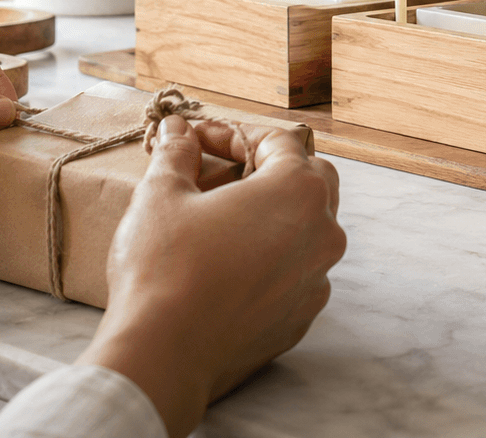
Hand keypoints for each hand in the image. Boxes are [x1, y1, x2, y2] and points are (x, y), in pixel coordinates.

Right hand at [82, 115, 344, 437]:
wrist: (164, 355)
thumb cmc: (164, 269)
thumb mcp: (162, 195)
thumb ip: (176, 153)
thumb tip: (176, 131)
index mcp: (298, 192)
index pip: (279, 141)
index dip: (233, 134)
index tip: (196, 139)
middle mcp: (323, 233)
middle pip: (308, 180)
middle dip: (265, 168)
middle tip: (217, 172)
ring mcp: (318, 280)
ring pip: (307, 230)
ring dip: (271, 215)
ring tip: (219, 219)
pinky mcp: (302, 317)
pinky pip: (296, 273)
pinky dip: (271, 260)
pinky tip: (229, 265)